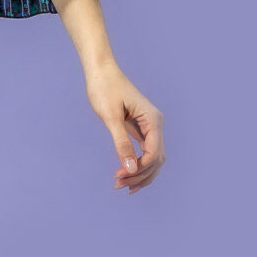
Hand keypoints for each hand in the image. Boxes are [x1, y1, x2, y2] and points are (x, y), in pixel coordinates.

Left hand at [83, 62, 164, 193]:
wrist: (100, 71)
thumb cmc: (104, 89)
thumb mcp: (110, 117)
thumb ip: (121, 143)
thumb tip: (130, 170)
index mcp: (153, 120)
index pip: (154, 153)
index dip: (140, 169)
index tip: (121, 177)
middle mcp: (155, 124)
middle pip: (156, 159)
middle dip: (139, 175)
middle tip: (118, 185)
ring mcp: (149, 126)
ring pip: (152, 158)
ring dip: (139, 173)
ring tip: (120, 185)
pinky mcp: (140, 128)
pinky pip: (144, 151)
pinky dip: (136, 164)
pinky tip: (125, 175)